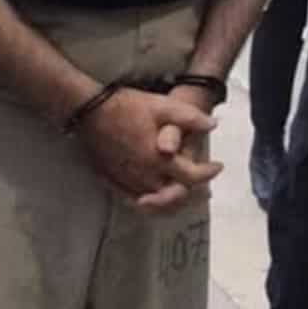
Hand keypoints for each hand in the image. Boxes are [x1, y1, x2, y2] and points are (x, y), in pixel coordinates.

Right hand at [77, 88, 221, 210]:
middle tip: (203, 185)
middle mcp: (145, 176)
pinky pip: (135, 200)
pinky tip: (154, 194)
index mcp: (160, 160)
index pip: (192, 177)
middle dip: (193, 192)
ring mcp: (127, 181)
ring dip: (173, 200)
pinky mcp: (113, 180)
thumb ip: (190, 117)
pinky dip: (150, 202)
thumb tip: (213, 125)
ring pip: (156, 203)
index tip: (218, 166)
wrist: (89, 111)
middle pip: (175, 197)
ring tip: (182, 191)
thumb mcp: (162, 105)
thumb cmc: (127, 106)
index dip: (208, 173)